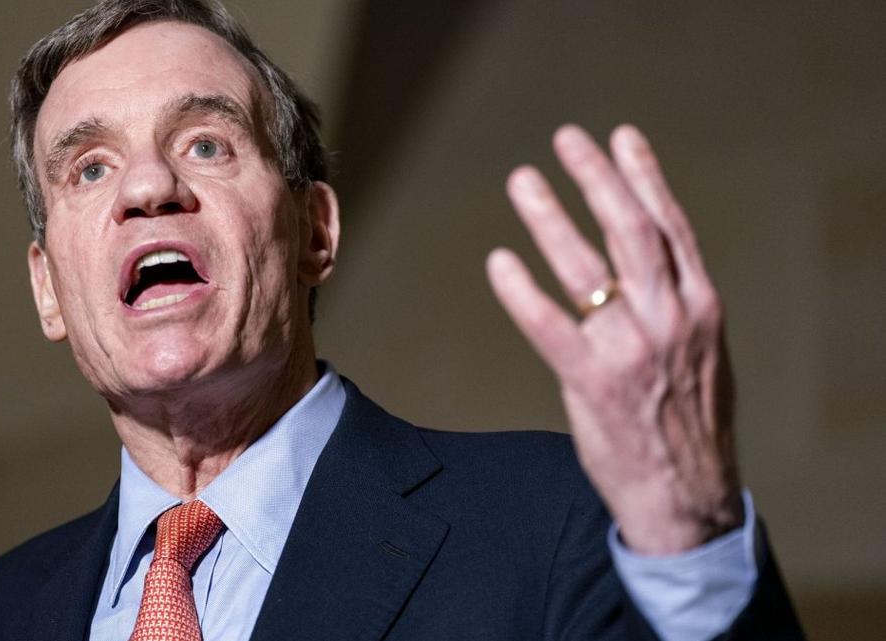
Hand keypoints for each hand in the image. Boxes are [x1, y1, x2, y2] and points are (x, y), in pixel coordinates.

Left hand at [486, 124, 742, 554]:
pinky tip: (498, 262)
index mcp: (700, 307)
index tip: (620, 136)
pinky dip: (522, 292)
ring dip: (551, 218)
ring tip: (523, 181)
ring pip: (587, 268)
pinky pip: (550, 327)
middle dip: (597, 179)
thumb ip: (677, 306)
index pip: (671, 226)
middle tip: (565, 139)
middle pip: (630, 231)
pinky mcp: (593, 383)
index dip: (644, 177)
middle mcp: (669, 319)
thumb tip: (650, 265)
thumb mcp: (704, 354)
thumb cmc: (689, 423)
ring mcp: (631, 350)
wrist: (686, 496)